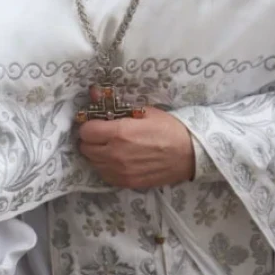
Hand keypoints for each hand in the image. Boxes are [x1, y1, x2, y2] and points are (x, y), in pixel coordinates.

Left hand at [78, 105, 194, 189]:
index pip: (85, 131)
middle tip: (102, 135)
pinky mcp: (126, 183)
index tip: (97, 123)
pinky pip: (104, 175)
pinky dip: (105, 167)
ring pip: (93, 163)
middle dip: (90, 140)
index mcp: (119, 133)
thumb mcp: (144, 111)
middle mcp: (115, 154)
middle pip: (85, 148)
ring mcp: (120, 171)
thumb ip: (116, 104)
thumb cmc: (168, 128)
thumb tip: (93, 91)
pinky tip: (117, 160)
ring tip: (109, 147)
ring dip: (97, 154)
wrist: (189, 154)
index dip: (89, 125)